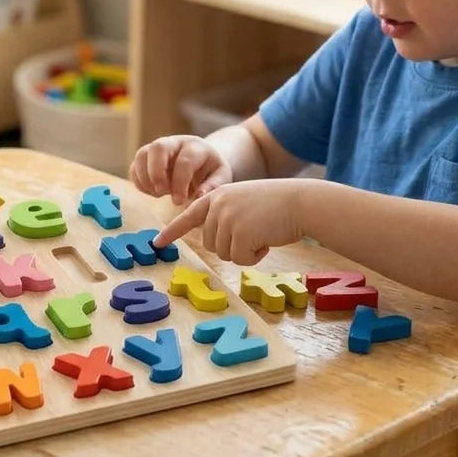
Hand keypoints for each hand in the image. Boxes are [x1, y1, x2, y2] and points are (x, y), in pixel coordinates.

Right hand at [130, 135, 232, 205]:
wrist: (201, 159)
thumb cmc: (211, 169)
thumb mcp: (220, 176)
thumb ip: (212, 186)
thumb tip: (199, 196)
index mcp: (195, 146)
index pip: (184, 161)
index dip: (179, 183)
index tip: (179, 202)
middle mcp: (174, 142)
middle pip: (158, 148)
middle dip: (156, 173)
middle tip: (161, 193)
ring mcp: (158, 147)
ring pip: (142, 154)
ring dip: (145, 178)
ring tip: (158, 194)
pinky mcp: (146, 157)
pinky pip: (135, 166)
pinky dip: (139, 181)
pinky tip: (152, 192)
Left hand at [154, 178, 307, 263]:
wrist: (300, 201)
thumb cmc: (277, 205)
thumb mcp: (242, 202)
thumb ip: (223, 215)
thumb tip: (211, 240)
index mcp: (215, 197)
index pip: (188, 216)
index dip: (172, 232)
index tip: (156, 243)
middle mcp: (216, 205)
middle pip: (211, 244)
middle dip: (232, 245)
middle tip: (254, 231)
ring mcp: (226, 218)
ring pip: (224, 253)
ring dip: (244, 251)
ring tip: (261, 232)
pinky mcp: (240, 233)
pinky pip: (239, 259)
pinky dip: (254, 256)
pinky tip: (266, 240)